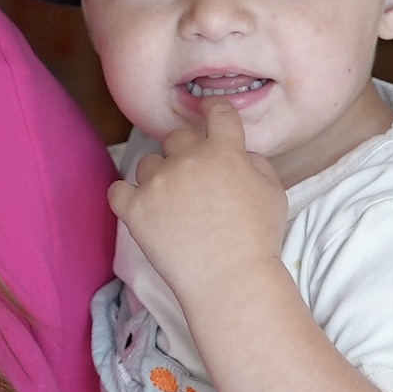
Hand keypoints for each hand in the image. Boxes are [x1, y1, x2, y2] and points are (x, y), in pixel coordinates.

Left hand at [110, 99, 286, 300]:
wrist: (230, 280)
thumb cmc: (257, 239)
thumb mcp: (274, 192)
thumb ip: (255, 162)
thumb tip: (238, 153)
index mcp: (223, 150)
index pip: (217, 112)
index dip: (213, 111)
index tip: (208, 115)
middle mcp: (186, 158)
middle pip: (176, 137)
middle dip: (184, 154)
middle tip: (194, 183)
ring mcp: (157, 182)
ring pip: (148, 164)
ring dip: (158, 178)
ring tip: (173, 207)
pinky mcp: (134, 207)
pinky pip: (118, 190)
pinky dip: (127, 198)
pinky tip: (141, 209)